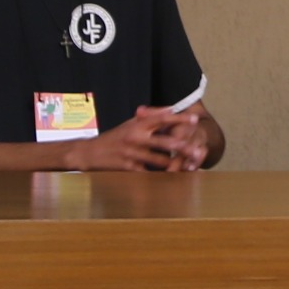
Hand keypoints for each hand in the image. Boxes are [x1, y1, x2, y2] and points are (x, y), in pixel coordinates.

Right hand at [81, 109, 205, 172]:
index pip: (162, 119)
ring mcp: (132, 154)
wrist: (91, 153)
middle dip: (182, 147)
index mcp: (138, 124)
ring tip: (189, 167)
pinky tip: (171, 179)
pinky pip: (148, 173)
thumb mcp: (130, 123)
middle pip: (165, 142)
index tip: (195, 119)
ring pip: (159, 160)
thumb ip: (151, 116)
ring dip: (175, 164)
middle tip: (197, 150)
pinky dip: (160, 176)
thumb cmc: (114, 137)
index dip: (179, 119)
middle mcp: (136, 137)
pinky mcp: (128, 168)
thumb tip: (171, 108)